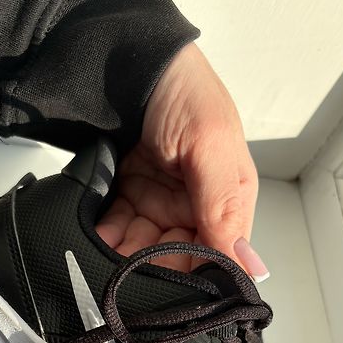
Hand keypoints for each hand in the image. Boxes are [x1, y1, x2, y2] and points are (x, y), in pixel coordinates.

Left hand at [96, 43, 267, 277]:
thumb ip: (224, 209)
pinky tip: (95, 238)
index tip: (166, 282)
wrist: (131, 60)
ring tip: (105, 255)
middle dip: (152, 267)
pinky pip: (120, 228)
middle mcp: (198, 208)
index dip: (193, 274)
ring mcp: (163, 204)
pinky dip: (106, 235)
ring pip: (144, 249)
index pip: (217, 256)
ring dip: (123, 255)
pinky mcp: (132, 196)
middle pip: (177, 258)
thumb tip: (247, 268)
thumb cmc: (183, 93)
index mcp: (229, 201)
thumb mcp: (210, 148)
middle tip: (126, 272)